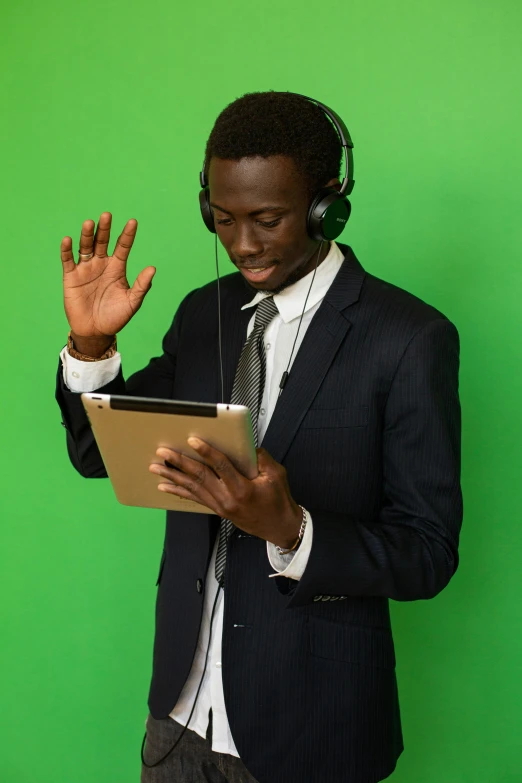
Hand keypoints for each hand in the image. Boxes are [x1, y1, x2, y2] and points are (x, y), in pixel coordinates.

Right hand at [60, 212, 155, 353]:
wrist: (96, 332)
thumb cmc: (116, 317)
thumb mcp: (132, 302)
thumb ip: (142, 286)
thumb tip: (152, 268)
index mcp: (117, 268)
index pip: (123, 247)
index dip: (127, 234)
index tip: (133, 222)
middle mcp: (101, 264)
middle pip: (103, 242)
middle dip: (105, 229)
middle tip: (107, 215)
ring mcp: (86, 269)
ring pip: (86, 247)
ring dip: (87, 235)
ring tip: (89, 223)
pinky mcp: (71, 277)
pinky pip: (68, 260)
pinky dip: (67, 250)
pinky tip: (68, 240)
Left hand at [149, 440, 301, 548]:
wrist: (279, 527)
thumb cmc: (278, 500)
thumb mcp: (276, 475)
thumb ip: (261, 458)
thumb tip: (245, 445)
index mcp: (243, 489)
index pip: (221, 467)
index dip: (206, 452)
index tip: (192, 441)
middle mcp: (227, 499)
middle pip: (200, 477)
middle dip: (180, 463)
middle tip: (163, 452)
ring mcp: (220, 506)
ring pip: (193, 488)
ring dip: (173, 477)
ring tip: (156, 468)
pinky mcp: (218, 509)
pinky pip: (195, 498)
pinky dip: (179, 491)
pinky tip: (165, 486)